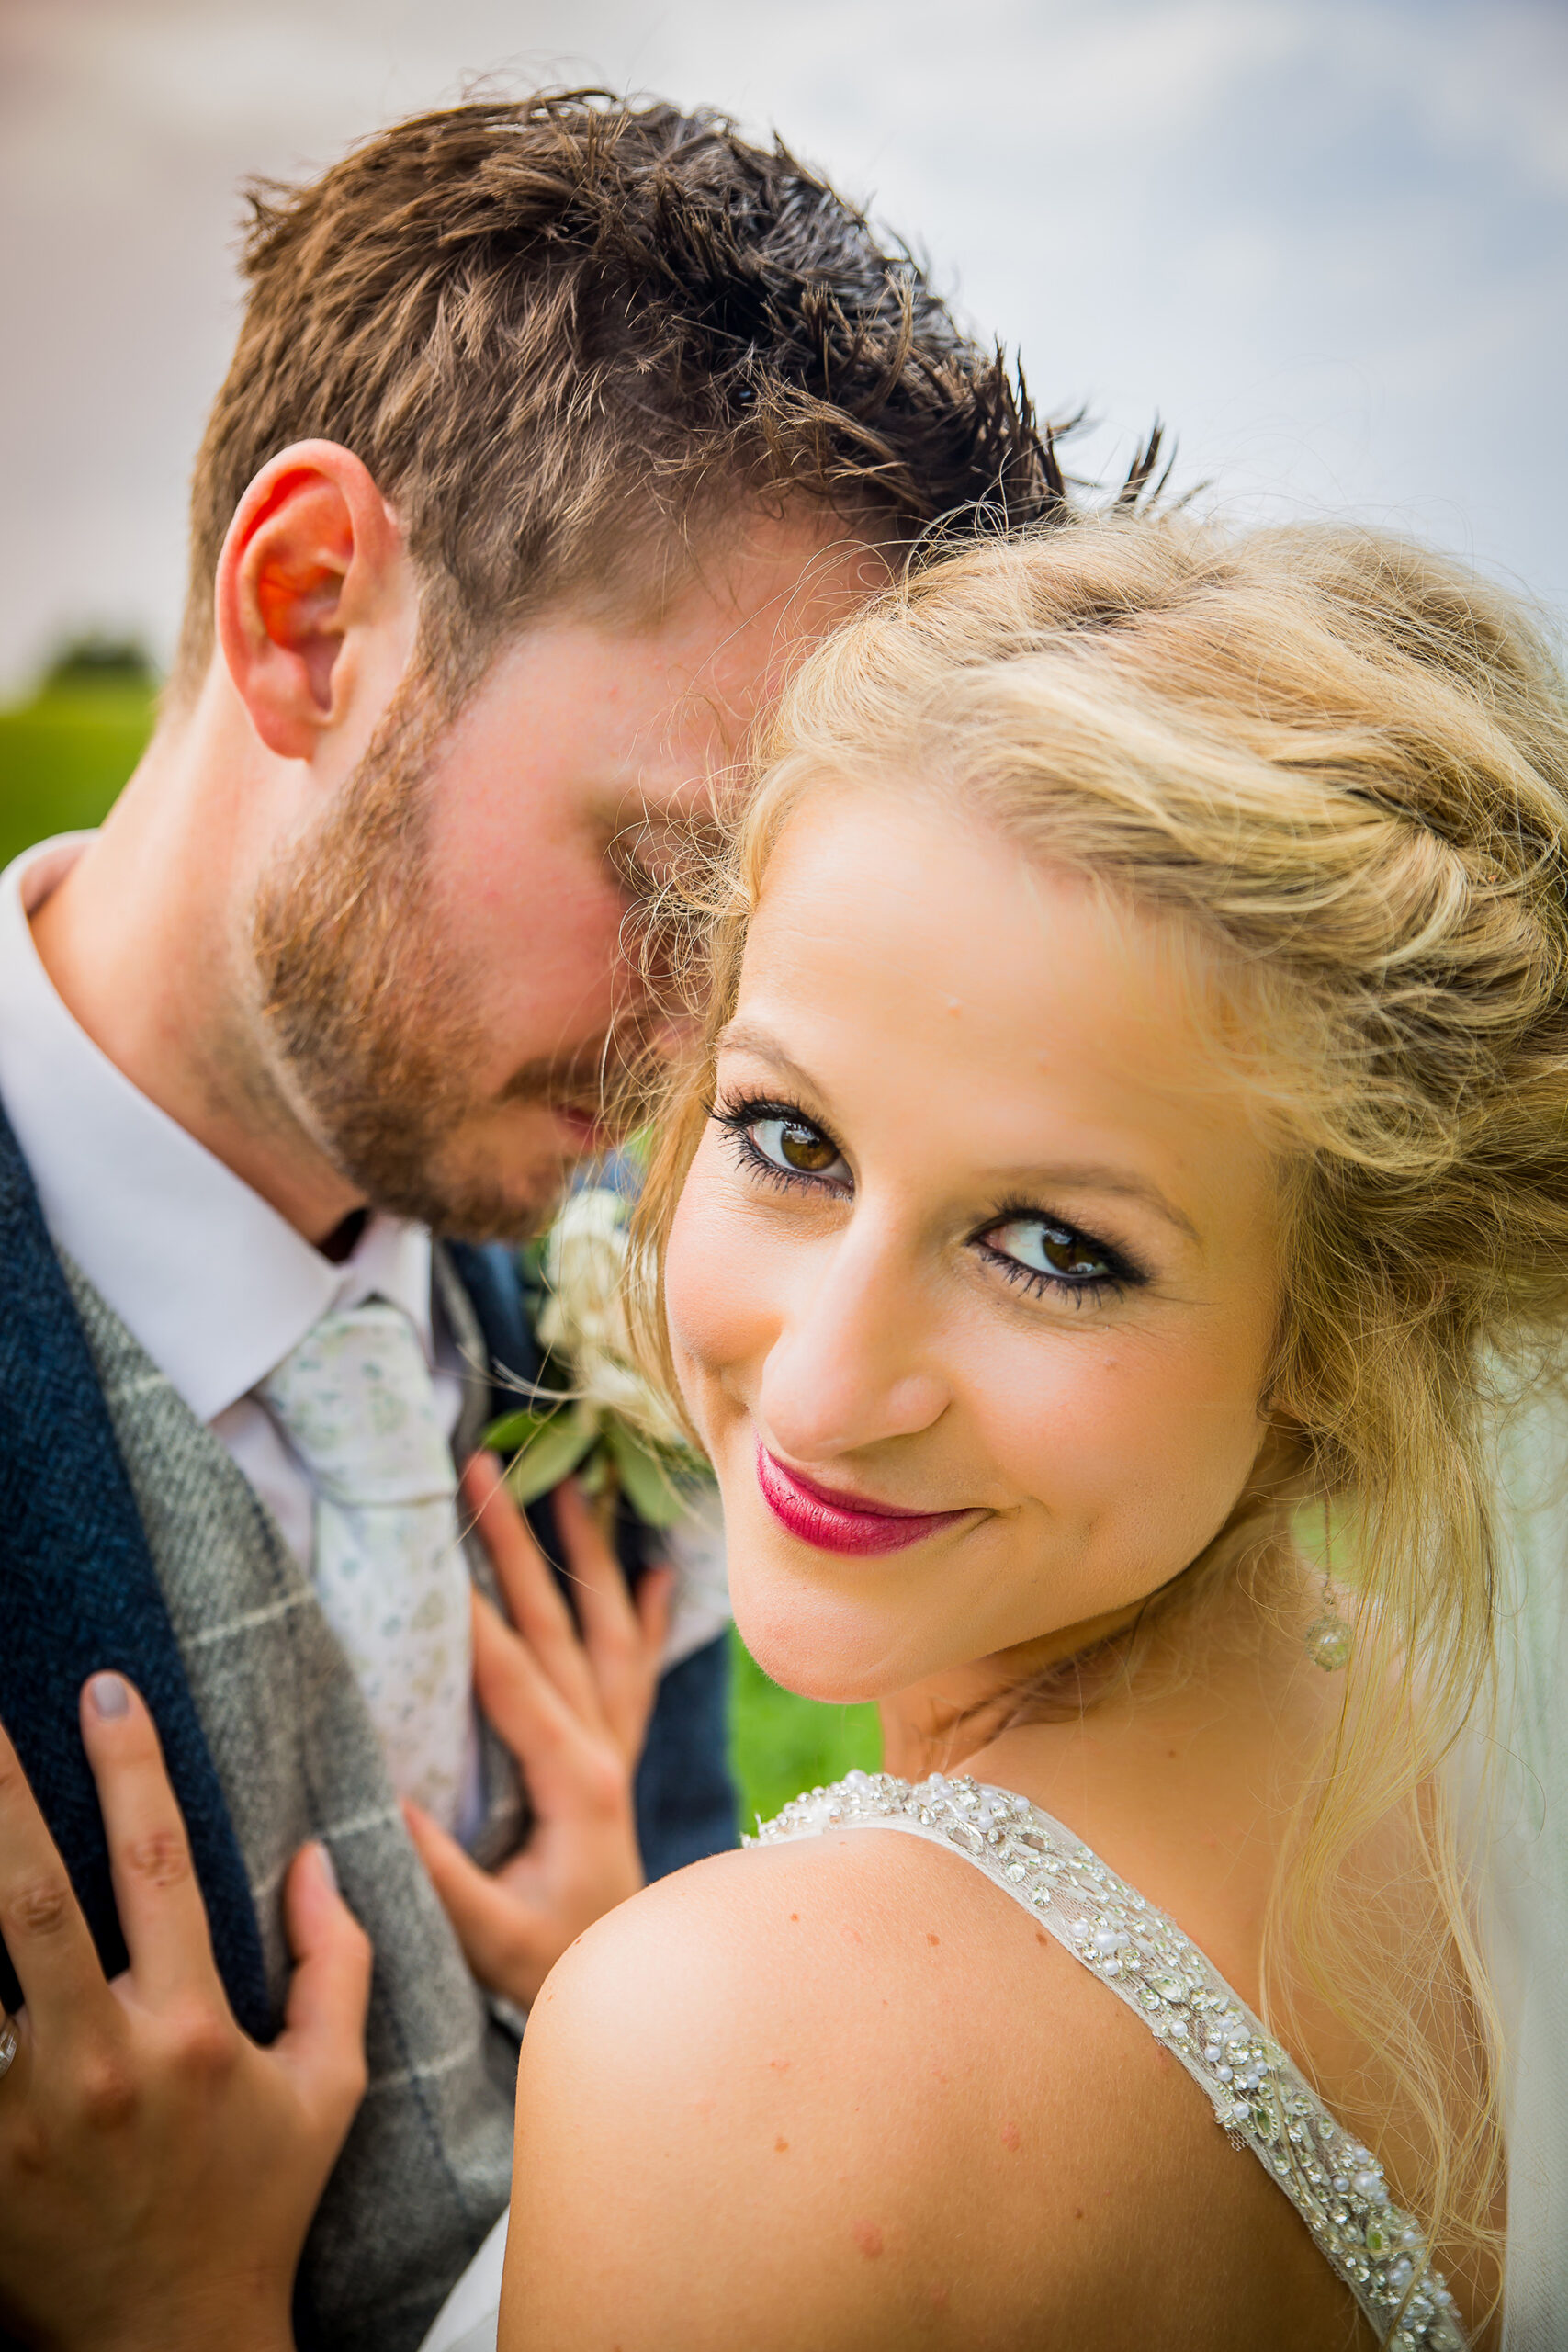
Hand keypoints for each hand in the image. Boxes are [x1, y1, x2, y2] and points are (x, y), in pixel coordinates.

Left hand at [0, 1674, 370, 2351]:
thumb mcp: (328, 2091)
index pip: (159, 1864)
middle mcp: (103, 2064)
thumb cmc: (252, 2207)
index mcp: (193, 2031)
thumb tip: (317, 1858)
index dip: (131, 1766)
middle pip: (33, 1903)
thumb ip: (337, 1967)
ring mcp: (23, 2118)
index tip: (101, 1687)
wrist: (166, 2350)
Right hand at [403, 1455, 672, 2009]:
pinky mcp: (618, 1760)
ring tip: (571, 1482)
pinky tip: (659, 1572)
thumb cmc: (550, 1971)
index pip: (513, 1675)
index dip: (470, 1611)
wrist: (641, 1998)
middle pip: (558, 1625)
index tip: (433, 1543)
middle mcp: (604, 1747)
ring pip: (603, 1629)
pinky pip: (638, 1672)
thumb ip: (442, 1879)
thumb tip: (386, 1805)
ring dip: (587, 1553)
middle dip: (519, 1543)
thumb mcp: (488, 1942)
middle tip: (483, 1469)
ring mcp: (617, 1747)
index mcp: (574, 1779)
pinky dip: (648, 1617)